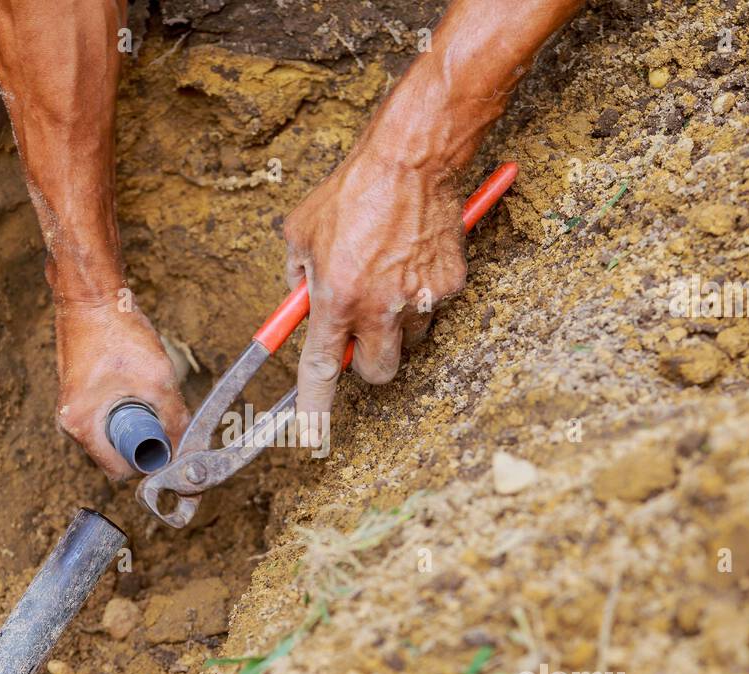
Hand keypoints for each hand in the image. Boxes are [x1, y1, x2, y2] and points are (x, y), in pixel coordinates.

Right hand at [53, 298, 189, 480]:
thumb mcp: (156, 379)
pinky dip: (127, 407)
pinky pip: (107, 415)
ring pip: (114, 432)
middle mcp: (71, 422)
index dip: (148, 462)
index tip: (168, 446)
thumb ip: (174, 417)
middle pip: (116, 452)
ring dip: (137, 422)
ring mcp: (72, 408)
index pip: (118, 470)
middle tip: (163, 417)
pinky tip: (137, 384)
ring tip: (149, 394)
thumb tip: (187, 445)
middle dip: (144, 439)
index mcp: (81, 425)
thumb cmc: (114, 330)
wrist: (90, 296)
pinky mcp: (79, 394)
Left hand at [283, 146, 466, 438]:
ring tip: (390, 279)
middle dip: (369, 362)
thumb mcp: (301, 233)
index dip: (315, 410)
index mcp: (336, 298)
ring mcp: (420, 299)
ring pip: (409, 343)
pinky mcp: (451, 286)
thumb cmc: (350, 191)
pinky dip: (423, 295)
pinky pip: (434, 309)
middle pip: (378, 373)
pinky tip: (413, 259)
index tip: (311, 439)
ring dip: (397, 326)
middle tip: (363, 331)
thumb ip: (297, 279)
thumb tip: (300, 306)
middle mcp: (379, 307)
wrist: (410, 159)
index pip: (322, 370)